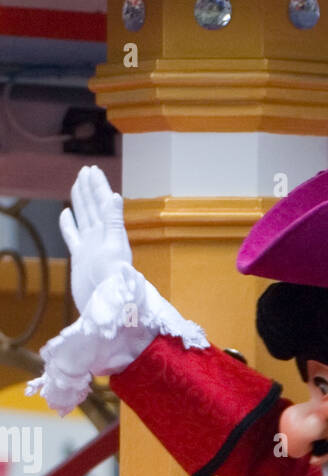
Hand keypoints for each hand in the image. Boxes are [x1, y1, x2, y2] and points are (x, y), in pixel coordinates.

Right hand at [60, 166, 133, 313]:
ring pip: (83, 217)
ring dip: (80, 201)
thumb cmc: (114, 280)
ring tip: (77, 184)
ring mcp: (90, 246)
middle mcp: (100, 236)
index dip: (98, 186)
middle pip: (93, 206)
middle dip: (89, 188)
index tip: (93, 170)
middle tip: (85, 170)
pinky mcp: (80, 257)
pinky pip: (73, 236)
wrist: (106, 306)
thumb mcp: (115, 247)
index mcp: (111, 232)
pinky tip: (65, 213)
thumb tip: (115, 196)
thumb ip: (114, 222)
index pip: (104, 203)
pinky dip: (69, 224)